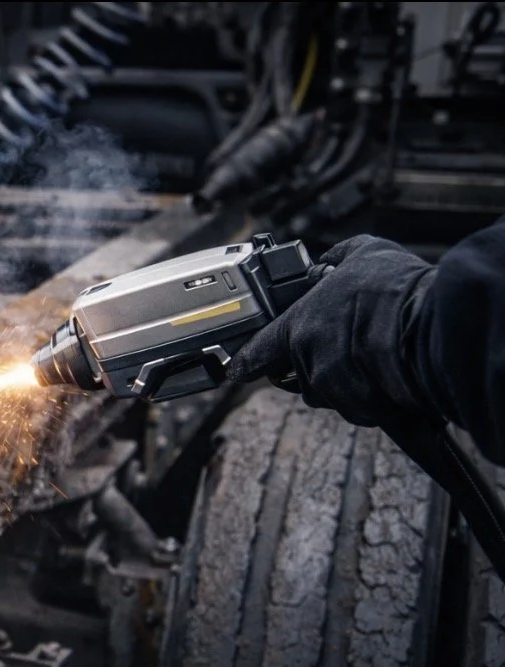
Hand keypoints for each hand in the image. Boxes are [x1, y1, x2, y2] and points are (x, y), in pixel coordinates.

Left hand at [228, 235, 437, 427]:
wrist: (433, 325)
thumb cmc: (397, 289)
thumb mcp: (362, 253)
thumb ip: (336, 260)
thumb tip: (330, 263)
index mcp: (298, 327)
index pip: (257, 352)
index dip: (247, 361)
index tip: (238, 369)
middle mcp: (309, 361)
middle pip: (302, 375)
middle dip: (319, 364)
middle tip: (347, 346)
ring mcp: (334, 388)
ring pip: (331, 393)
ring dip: (345, 382)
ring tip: (375, 358)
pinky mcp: (361, 408)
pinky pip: (359, 407)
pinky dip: (372, 398)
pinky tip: (389, 378)